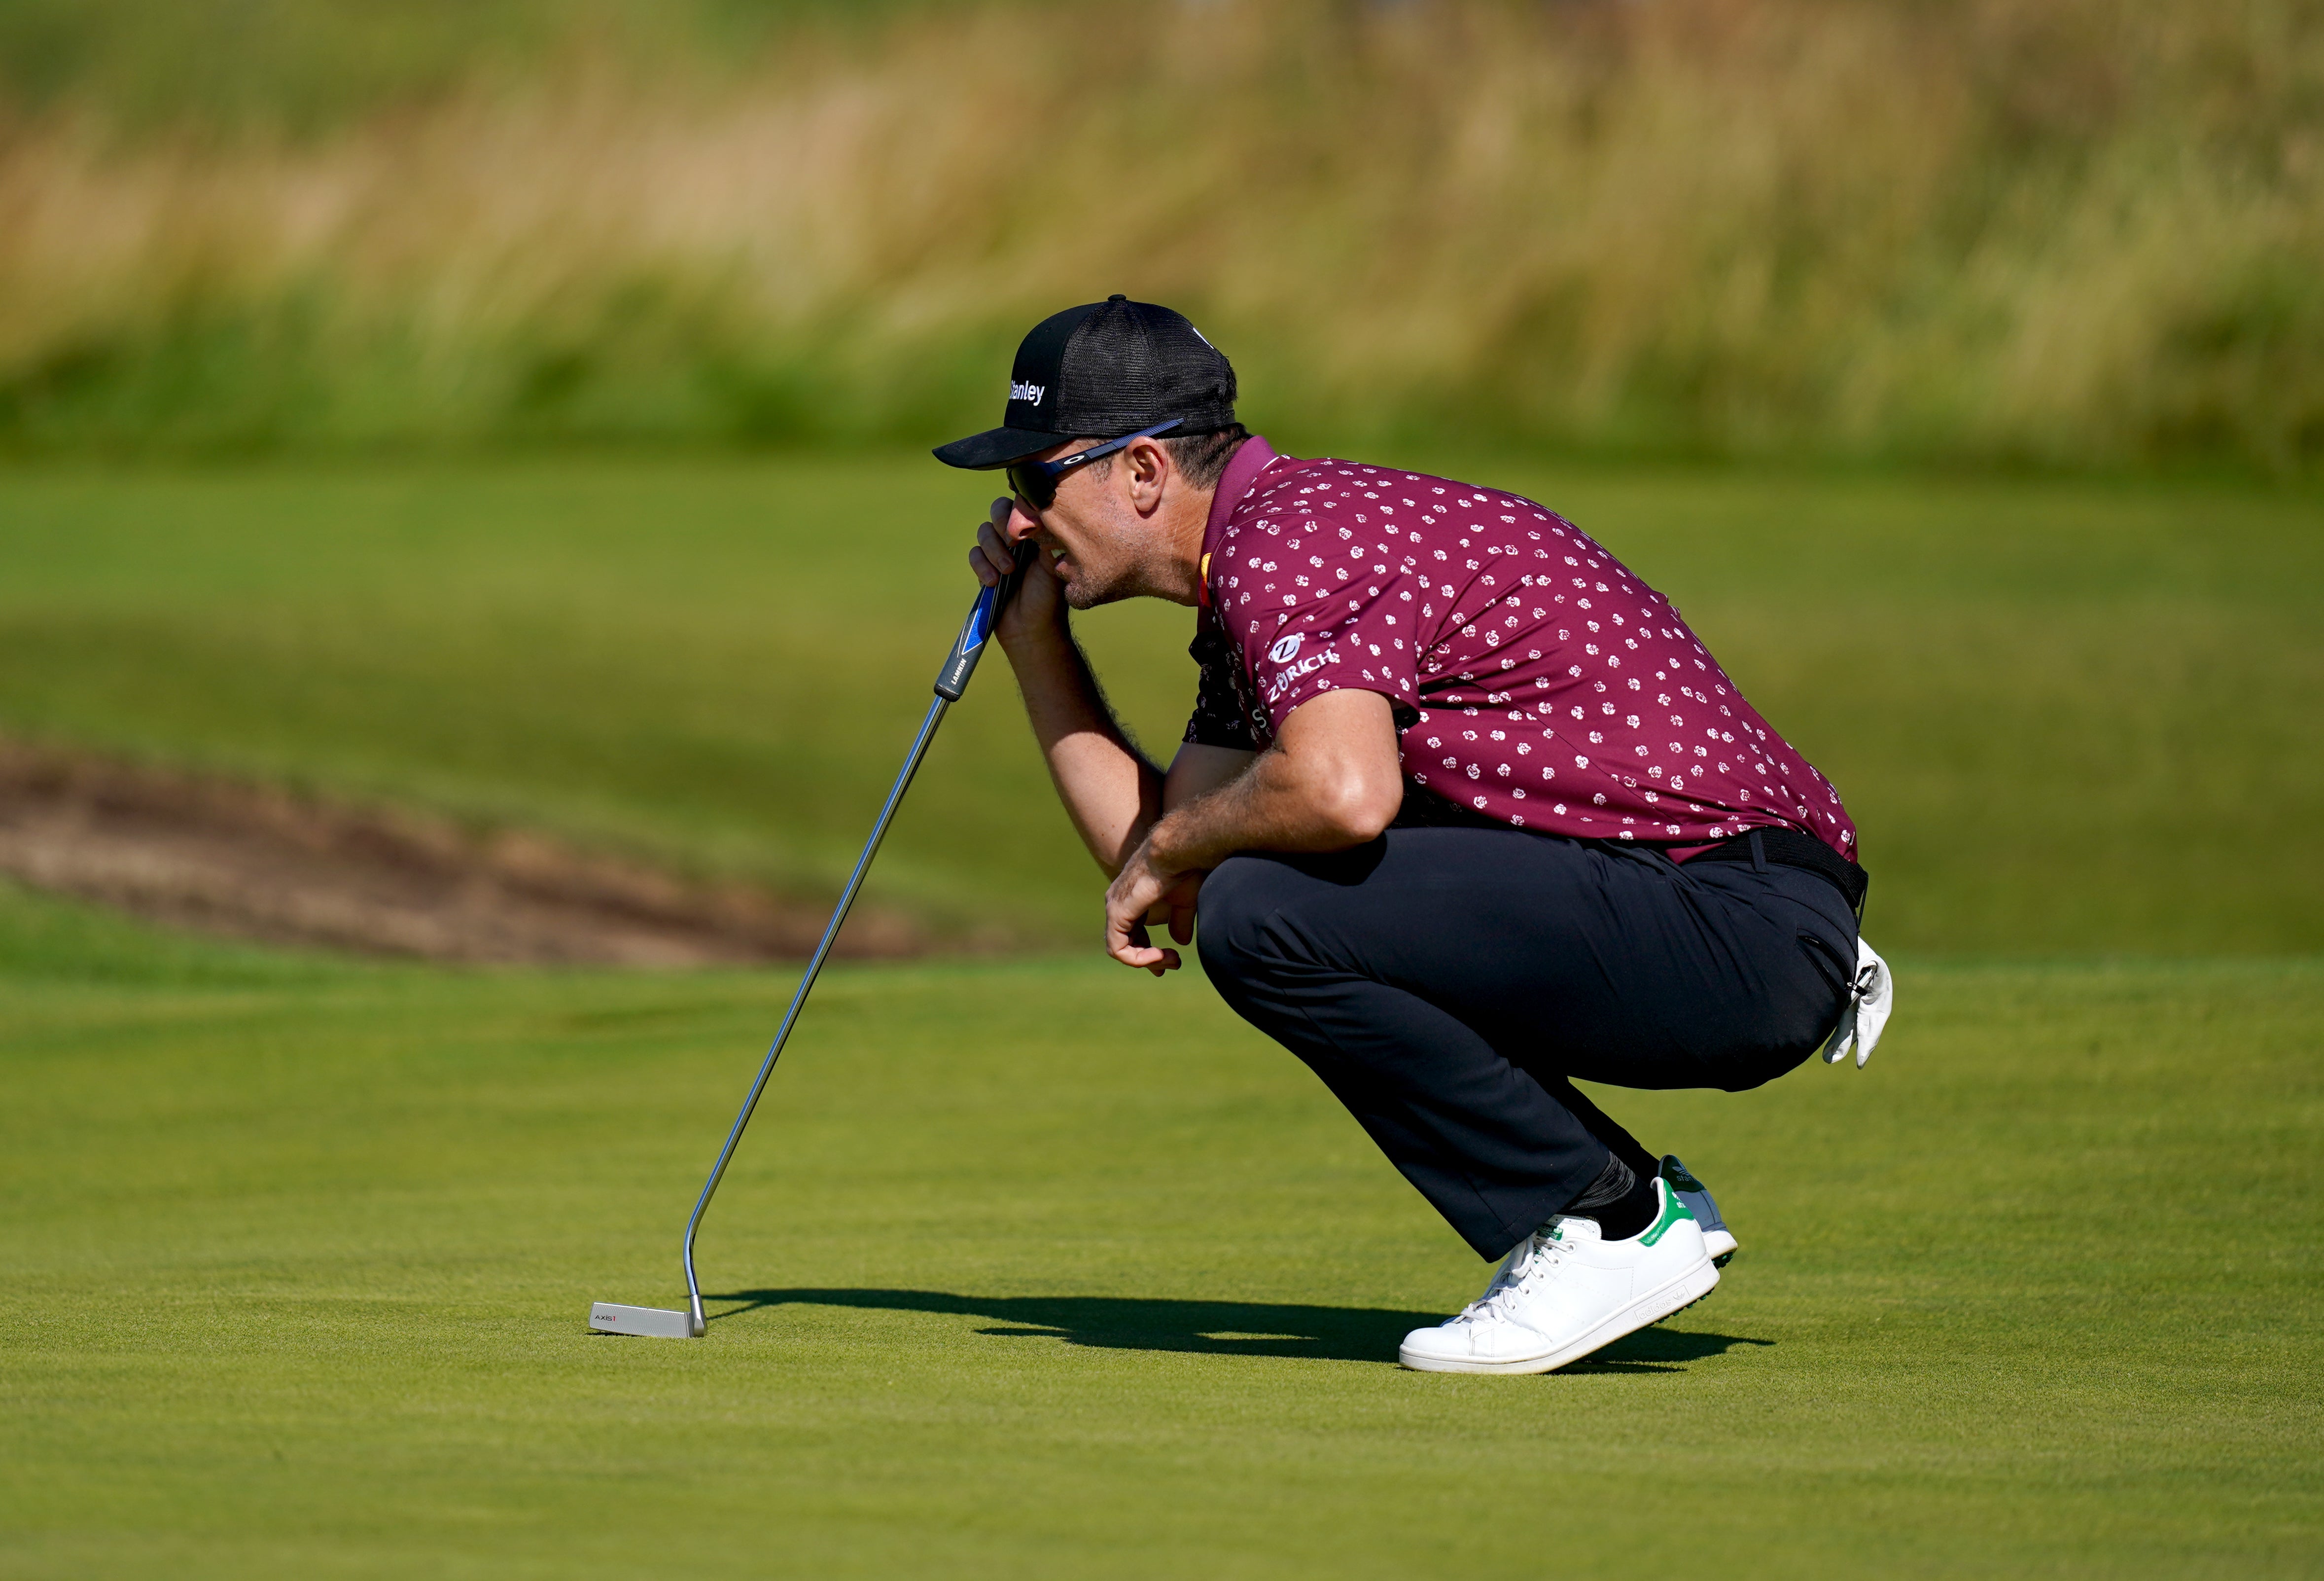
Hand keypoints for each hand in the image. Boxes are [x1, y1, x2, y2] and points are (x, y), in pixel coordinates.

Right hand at [969, 498, 1063, 648]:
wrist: (1032, 631)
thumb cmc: (1049, 599)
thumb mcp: (1053, 565)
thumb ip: (1047, 538)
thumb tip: (1040, 514)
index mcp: (1037, 532)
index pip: (1022, 504)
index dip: (1018, 507)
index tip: (1023, 526)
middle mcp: (1018, 538)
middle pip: (999, 510)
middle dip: (1002, 524)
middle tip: (1013, 543)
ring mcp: (1000, 552)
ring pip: (984, 531)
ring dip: (993, 549)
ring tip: (1008, 571)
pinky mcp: (985, 567)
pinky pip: (974, 554)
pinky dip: (981, 565)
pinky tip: (992, 582)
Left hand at [1105, 840, 1203, 974]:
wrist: (1176, 850)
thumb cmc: (1182, 867)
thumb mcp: (1184, 901)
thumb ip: (1179, 921)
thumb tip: (1180, 941)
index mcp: (1130, 898)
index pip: (1132, 933)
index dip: (1148, 951)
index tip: (1171, 959)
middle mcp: (1117, 902)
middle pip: (1125, 943)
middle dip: (1149, 959)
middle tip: (1173, 963)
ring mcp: (1114, 908)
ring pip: (1120, 950)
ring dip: (1146, 961)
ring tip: (1171, 959)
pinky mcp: (1116, 914)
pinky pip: (1118, 949)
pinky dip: (1138, 959)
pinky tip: (1159, 955)